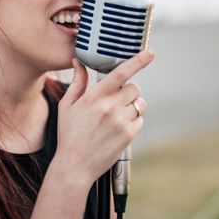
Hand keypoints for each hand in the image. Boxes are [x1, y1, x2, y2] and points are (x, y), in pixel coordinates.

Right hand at [55, 49, 154, 185]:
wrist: (74, 166)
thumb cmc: (69, 134)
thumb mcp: (67, 106)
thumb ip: (77, 82)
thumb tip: (78, 62)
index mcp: (94, 96)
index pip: (120, 73)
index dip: (138, 61)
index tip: (150, 52)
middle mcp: (110, 107)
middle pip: (134, 88)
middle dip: (128, 92)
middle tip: (116, 102)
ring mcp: (121, 121)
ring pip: (139, 104)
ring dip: (131, 107)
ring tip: (115, 119)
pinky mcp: (128, 135)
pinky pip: (140, 120)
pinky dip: (132, 123)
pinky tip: (117, 130)